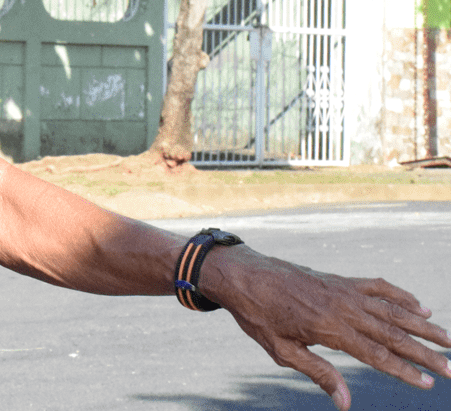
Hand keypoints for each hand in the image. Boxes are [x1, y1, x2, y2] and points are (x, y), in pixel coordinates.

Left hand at [206, 246, 450, 409]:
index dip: (405, 371)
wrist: (243, 274)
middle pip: (393, 333)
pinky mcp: (339, 280)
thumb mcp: (281, 350)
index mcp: (329, 329)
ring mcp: (343, 290)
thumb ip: (317, 373)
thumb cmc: (258, 315)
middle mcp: (343, 307)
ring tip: (448, 339)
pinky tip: (419, 306)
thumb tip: (346, 402)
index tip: (429, 384)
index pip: (377, 355)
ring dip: (423, 324)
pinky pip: (377, 286)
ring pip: (392, 309)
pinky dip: (401, 295)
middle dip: (425, 353)